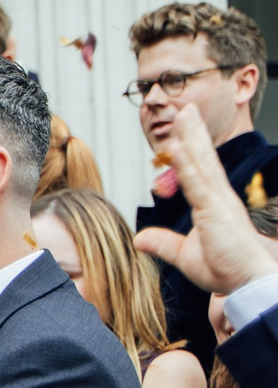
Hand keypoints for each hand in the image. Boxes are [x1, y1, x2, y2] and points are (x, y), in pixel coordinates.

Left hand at [133, 106, 277, 296]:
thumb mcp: (184, 256)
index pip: (199, 171)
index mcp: (213, 204)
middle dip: (193, 132)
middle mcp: (219, 197)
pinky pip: (199, 183)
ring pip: (202, 163)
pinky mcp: (218, 211)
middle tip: (186, 108)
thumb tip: (140, 238)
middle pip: (203, 159)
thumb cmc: (225, 268)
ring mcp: (220, 201)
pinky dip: (189, 164)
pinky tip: (179, 147)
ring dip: (192, 138)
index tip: (182, 129)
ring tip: (185, 113)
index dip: (190, 149)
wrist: (247, 280)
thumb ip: (163, 244)